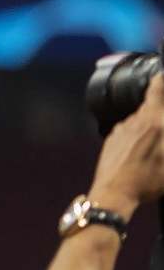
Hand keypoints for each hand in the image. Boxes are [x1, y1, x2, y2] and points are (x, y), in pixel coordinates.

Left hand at [90, 73, 163, 212]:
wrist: (113, 193)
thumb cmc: (146, 180)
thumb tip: (163, 127)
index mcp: (154, 122)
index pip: (158, 89)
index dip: (162, 80)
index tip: (163, 76)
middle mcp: (135, 121)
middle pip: (151, 105)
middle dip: (160, 111)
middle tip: (161, 130)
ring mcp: (121, 129)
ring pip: (141, 119)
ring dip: (150, 126)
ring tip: (155, 147)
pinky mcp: (112, 139)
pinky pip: (130, 131)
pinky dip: (139, 136)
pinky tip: (142, 153)